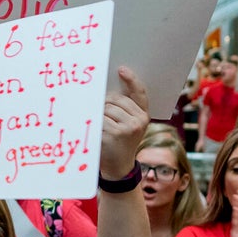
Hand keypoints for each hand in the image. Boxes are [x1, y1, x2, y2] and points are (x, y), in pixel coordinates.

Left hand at [99, 66, 149, 180]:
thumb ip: (123, 109)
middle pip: (114, 99)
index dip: (131, 80)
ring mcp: (129, 127)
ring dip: (97, 115)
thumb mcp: (127, 125)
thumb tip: (106, 89)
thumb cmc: (119, 142)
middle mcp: (139, 120)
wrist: (118, 167)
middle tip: (100, 119)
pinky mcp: (116, 133)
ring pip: (105, 108)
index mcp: (144, 115)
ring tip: (100, 128)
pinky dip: (93, 123)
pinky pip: (99, 119)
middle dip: (103, 104)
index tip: (122, 69)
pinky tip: (96, 132)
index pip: (139, 93)